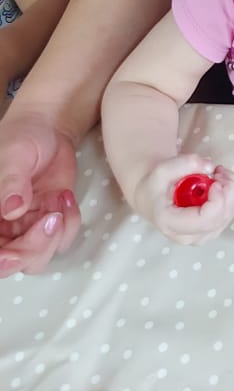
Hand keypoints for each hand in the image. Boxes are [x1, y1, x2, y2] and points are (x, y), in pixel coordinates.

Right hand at [0, 115, 80, 276]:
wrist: (48, 129)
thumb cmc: (22, 138)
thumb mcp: (14, 156)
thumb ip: (10, 183)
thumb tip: (11, 209)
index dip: (1, 261)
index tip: (14, 255)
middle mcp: (3, 227)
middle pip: (15, 261)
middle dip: (35, 247)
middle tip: (51, 218)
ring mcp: (27, 227)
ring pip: (39, 256)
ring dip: (55, 234)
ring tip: (58, 198)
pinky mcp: (51, 221)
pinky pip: (63, 238)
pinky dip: (70, 222)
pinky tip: (65, 195)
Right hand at [131, 155, 233, 243]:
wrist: (153, 197)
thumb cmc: (157, 185)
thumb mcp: (163, 169)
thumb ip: (185, 163)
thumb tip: (210, 167)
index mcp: (170, 223)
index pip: (203, 220)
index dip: (217, 200)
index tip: (215, 180)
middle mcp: (186, 236)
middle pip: (219, 219)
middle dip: (227, 191)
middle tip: (219, 171)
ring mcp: (199, 237)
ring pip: (227, 217)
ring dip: (231, 192)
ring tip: (219, 174)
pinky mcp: (209, 232)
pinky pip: (228, 215)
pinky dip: (230, 197)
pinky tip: (221, 183)